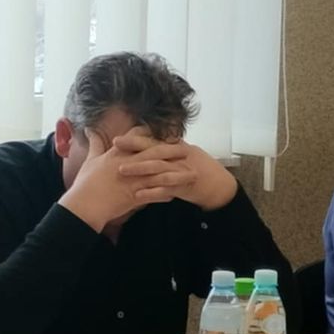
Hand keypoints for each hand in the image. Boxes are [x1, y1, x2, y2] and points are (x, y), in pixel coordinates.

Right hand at [59, 127, 177, 231]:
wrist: (83, 205)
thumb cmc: (85, 183)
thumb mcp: (90, 160)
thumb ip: (94, 144)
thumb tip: (90, 129)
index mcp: (117, 153)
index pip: (137, 138)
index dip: (152, 133)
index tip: (163, 132)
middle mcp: (127, 164)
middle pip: (154, 153)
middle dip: (171, 150)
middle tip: (186, 148)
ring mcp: (132, 180)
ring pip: (159, 174)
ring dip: (176, 174)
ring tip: (190, 174)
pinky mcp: (133, 196)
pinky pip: (153, 194)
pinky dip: (164, 194)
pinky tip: (175, 194)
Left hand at [112, 130, 237, 210]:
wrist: (219, 187)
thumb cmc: (200, 170)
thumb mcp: (186, 154)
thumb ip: (169, 148)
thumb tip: (152, 140)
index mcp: (177, 147)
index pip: (154, 139)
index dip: (136, 138)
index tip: (117, 138)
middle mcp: (179, 156)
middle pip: (154, 149)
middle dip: (133, 147)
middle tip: (114, 145)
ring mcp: (181, 171)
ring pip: (158, 168)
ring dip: (139, 169)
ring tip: (121, 171)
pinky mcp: (184, 187)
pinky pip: (166, 189)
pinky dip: (151, 192)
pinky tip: (137, 195)